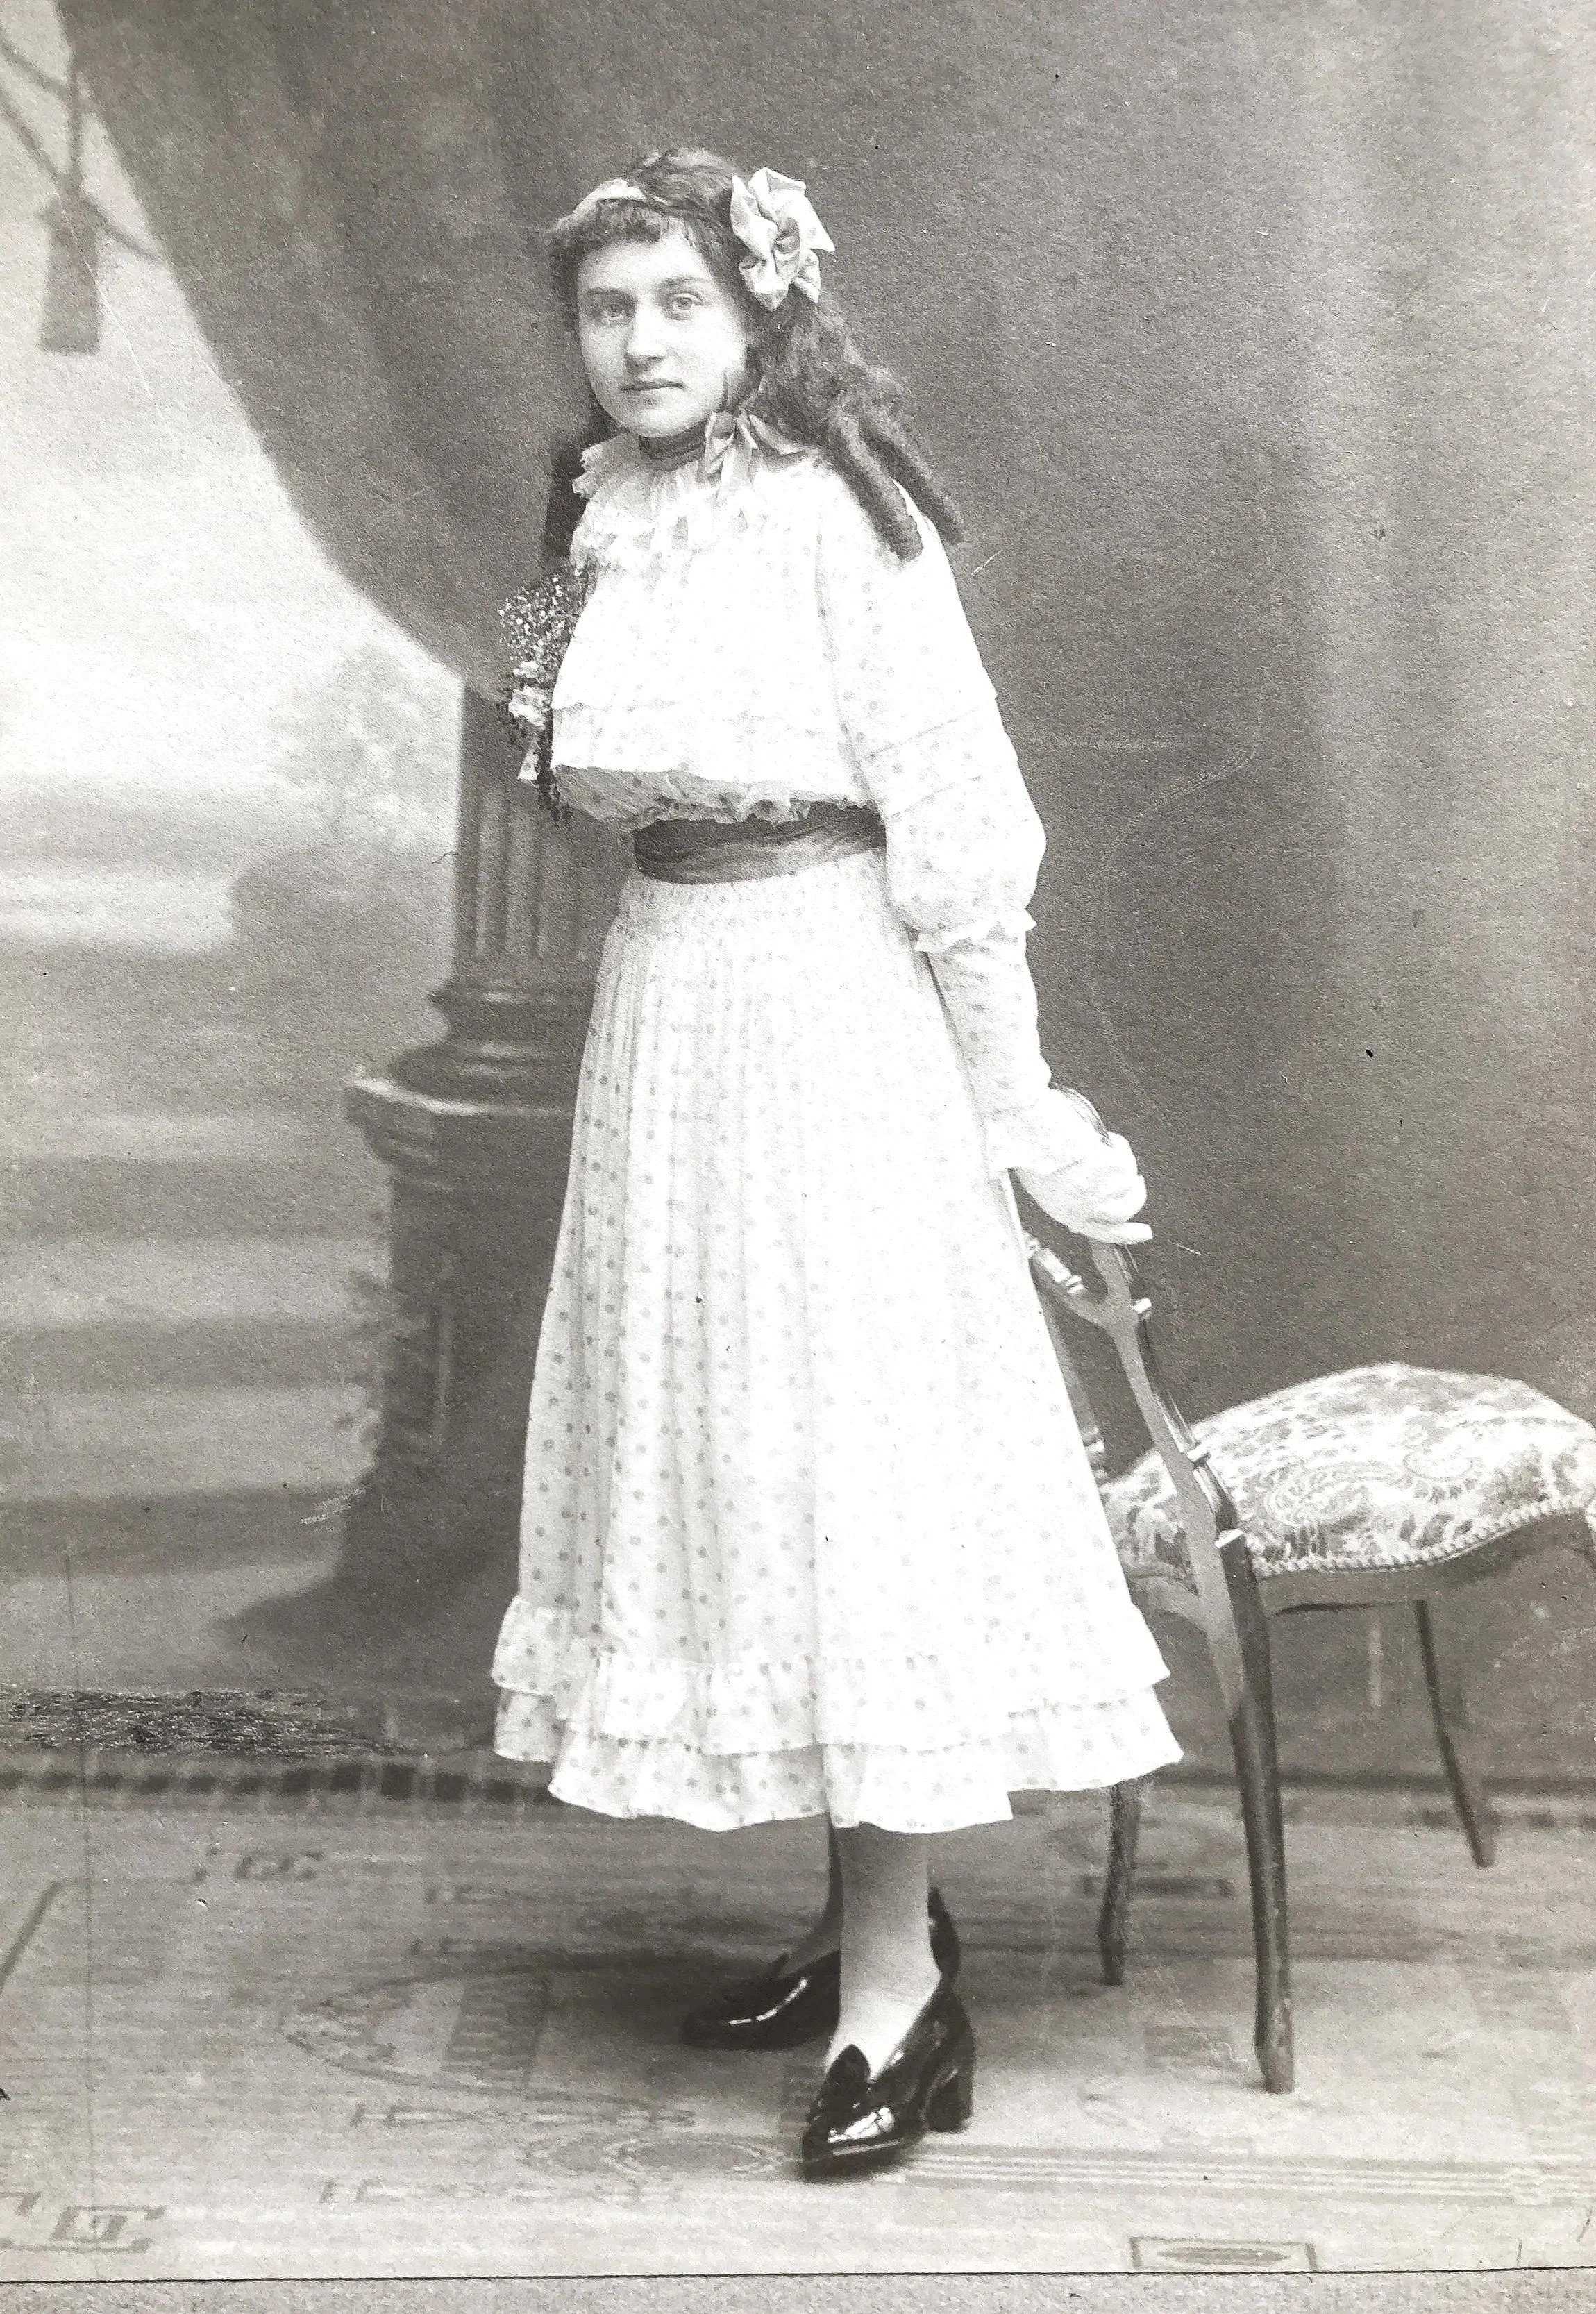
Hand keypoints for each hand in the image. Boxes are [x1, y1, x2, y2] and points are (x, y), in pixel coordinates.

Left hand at [1016, 1128, 1151, 1245]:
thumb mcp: (1045, 1193)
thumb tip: (1078, 1221)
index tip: (1146, 1233)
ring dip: (1125, 1167)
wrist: (1034, 1138)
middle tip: (1138, 1183)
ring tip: (1111, 1152)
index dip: (1129, 1234)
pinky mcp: (1110, 1168)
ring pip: (1127, 1182)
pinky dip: (1119, 1147)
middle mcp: (1088, 1207)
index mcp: (1070, 1215)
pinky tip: (1107, 1139)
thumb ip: (1068, 1208)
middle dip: (1136, 1197)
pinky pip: (1124, 1158)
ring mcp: (1101, 1188)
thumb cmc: (1034, 1160)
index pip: (1106, 1233)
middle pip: (1125, 1210)